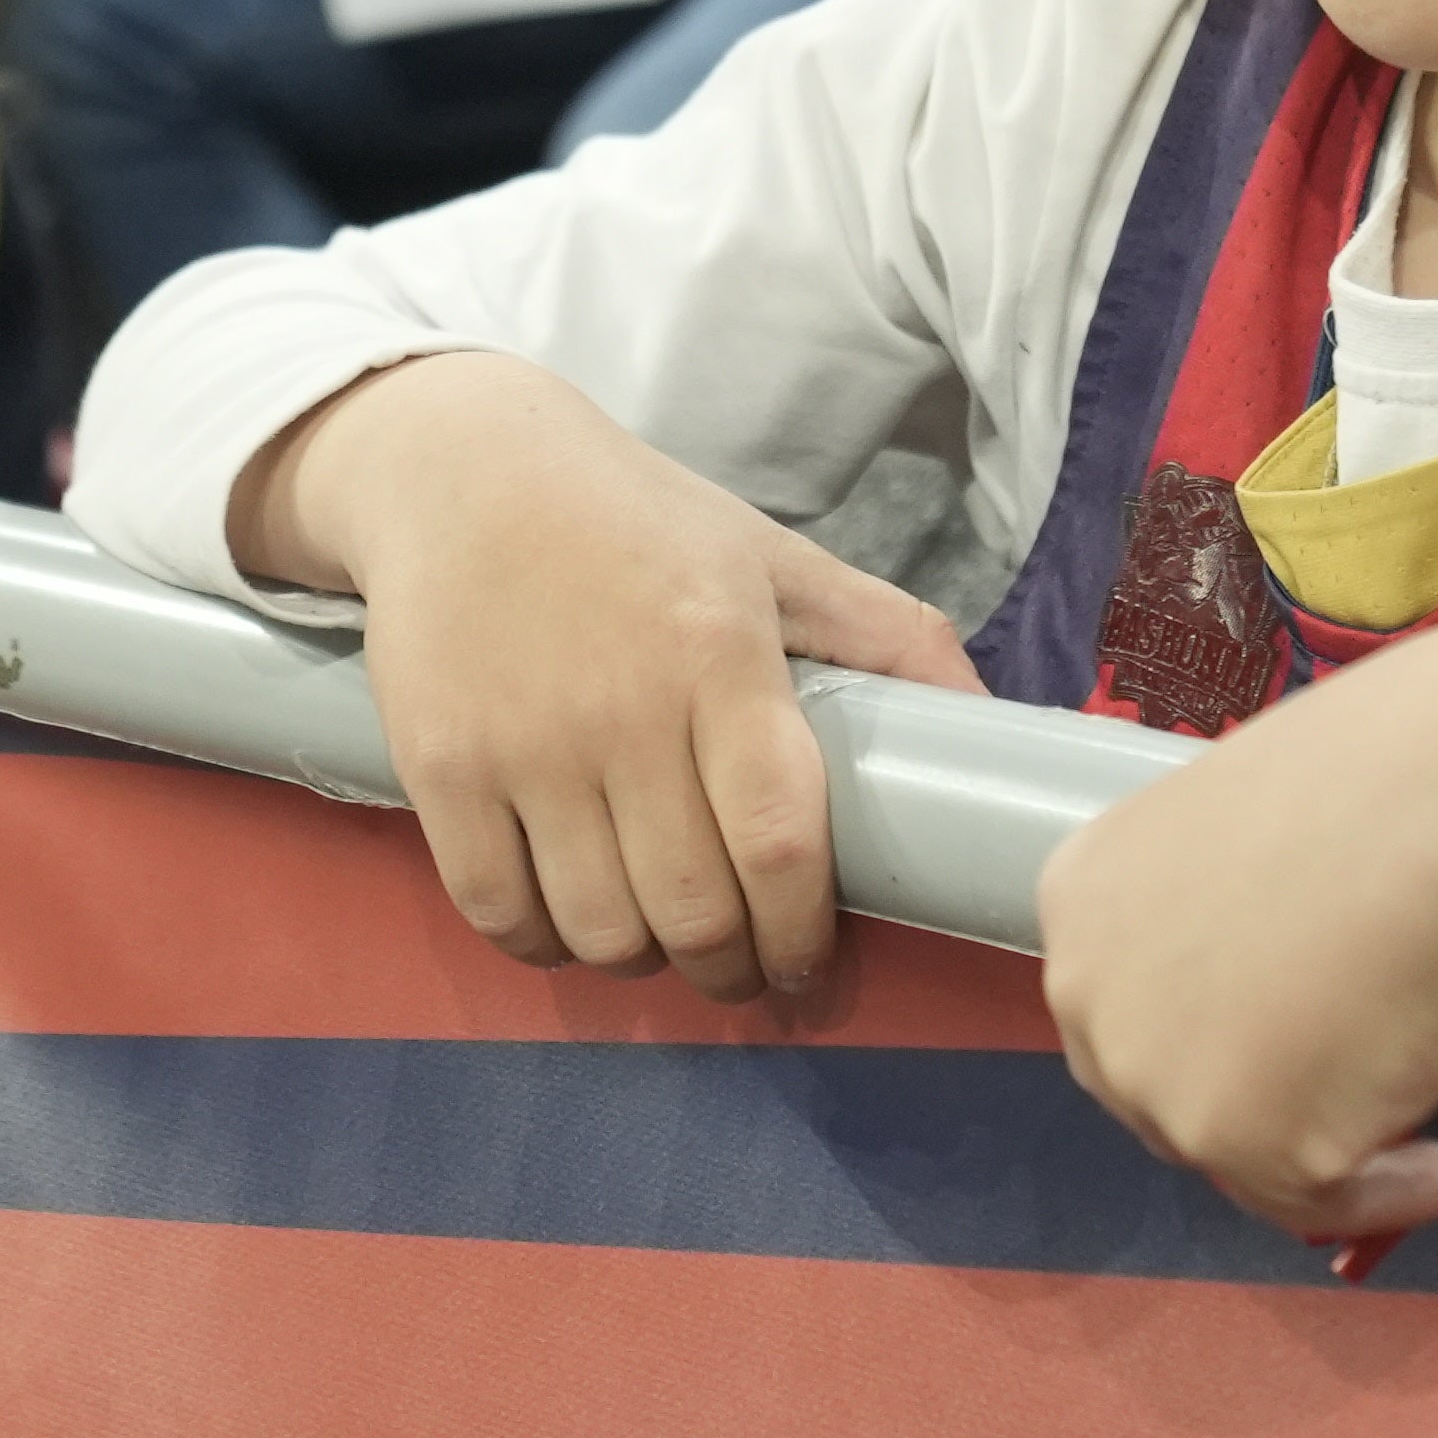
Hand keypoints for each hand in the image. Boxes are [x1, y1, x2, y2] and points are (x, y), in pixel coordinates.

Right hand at [226, 349, 979, 1005]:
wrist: (461, 469)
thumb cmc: (635, 521)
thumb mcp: (771, 555)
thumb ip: (888, 634)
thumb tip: (997, 720)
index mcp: (719, 656)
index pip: (778, 845)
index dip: (803, 934)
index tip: (811, 965)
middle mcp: (621, 709)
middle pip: (692, 912)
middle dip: (732, 968)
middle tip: (743, 966)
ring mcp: (522, 744)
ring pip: (599, 928)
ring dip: (641, 960)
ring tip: (659, 938)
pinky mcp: (440, 765)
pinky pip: (499, 911)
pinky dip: (541, 943)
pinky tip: (568, 920)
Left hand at [1043, 625, 1437, 1247]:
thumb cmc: (1392, 784)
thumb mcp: (1257, 834)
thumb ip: (1229, 915)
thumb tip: (1271, 983)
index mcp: (1085, 893)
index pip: (1127, 1000)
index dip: (1206, 1031)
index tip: (1281, 1041)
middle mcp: (1090, 988)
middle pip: (1158, 1089)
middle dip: (1247, 1098)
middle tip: (1344, 1088)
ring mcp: (1156, 1073)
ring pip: (1232, 1152)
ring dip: (1319, 1143)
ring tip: (1417, 1117)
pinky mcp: (1240, 1142)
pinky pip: (1315, 1205)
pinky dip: (1385, 1197)